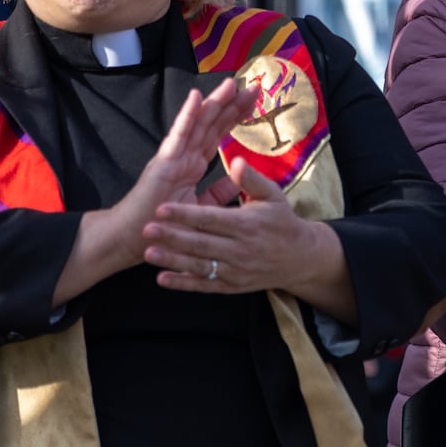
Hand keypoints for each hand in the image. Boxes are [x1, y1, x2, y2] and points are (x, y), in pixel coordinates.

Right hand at [52, 77, 259, 305]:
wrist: (139, 239)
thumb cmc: (166, 225)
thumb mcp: (202, 208)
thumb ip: (218, 192)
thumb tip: (237, 179)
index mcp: (193, 164)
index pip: (218, 134)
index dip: (235, 116)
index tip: (253, 101)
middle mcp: (185, 155)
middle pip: (211, 123)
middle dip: (232, 104)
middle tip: (253, 86)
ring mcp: (174, 156)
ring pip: (198, 124)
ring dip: (214, 102)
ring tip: (231, 84)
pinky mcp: (163, 163)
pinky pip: (178, 136)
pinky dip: (187, 116)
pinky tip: (196, 97)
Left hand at [141, 157, 354, 321]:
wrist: (299, 257)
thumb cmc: (281, 221)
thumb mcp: (272, 196)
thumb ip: (251, 179)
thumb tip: (235, 160)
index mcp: (248, 225)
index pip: (211, 219)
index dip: (185, 214)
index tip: (162, 208)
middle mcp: (241, 249)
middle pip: (201, 243)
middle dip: (172, 237)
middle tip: (146, 229)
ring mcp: (236, 270)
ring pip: (199, 266)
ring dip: (172, 261)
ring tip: (148, 253)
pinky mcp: (232, 286)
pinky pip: (204, 285)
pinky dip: (183, 284)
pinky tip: (163, 278)